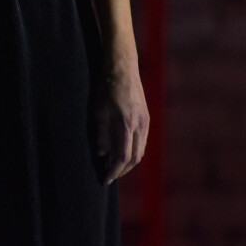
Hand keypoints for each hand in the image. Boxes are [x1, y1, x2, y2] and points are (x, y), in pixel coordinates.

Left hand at [93, 58, 148, 182]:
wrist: (122, 67)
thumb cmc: (106, 86)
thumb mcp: (99, 110)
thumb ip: (102, 134)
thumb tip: (102, 153)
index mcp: (127, 125)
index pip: (123, 157)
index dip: (114, 171)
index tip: (105, 179)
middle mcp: (140, 126)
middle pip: (135, 158)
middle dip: (122, 170)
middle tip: (109, 175)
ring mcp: (145, 121)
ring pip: (141, 150)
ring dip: (129, 161)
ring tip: (115, 166)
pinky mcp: (146, 116)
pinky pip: (143, 140)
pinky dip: (134, 150)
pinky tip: (124, 150)